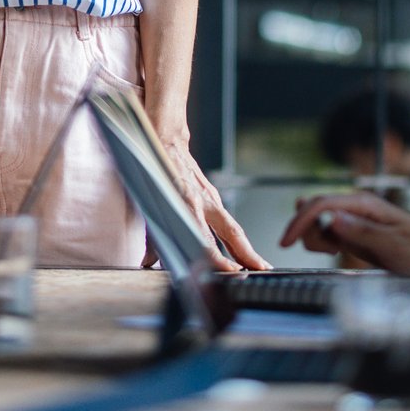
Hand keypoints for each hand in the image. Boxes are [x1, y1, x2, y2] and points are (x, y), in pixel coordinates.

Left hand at [158, 131, 268, 270]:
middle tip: (262, 270)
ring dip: (246, 247)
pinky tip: (239, 246)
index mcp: (187, 204)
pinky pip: (225, 217)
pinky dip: (233, 234)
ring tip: (258, 264)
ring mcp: (210, 196)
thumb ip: (151, 236)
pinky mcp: (210, 193)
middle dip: (248, 254)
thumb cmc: (153, 167)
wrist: (165, 137)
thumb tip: (149, 261)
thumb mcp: (147, 203)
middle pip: (232, 233)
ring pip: (233, 226)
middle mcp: (204, 201)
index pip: (207, 240)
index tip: (231, 272)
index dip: (219, 259)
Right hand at [278, 192, 409, 274]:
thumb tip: (332, 219)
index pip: (321, 205)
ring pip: (315, 222)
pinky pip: (324, 233)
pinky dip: (320, 243)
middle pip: (313, 210)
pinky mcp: (351, 233)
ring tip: (333, 251)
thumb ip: (364, 233)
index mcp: (364, 204)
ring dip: (313, 238)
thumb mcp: (396, 246)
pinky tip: (334, 251)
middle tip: (326, 251)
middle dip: (307, 231)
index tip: (286, 242)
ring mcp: (352, 220)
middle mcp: (354, 208)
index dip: (300, 221)